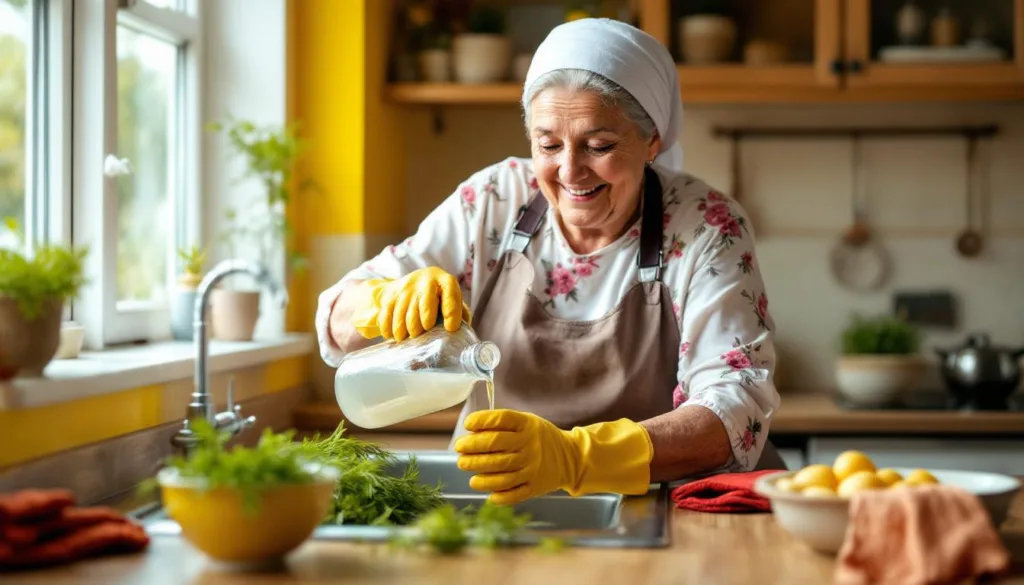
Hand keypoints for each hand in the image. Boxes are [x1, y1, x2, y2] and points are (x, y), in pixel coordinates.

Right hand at [348, 267, 470, 340]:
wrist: (412, 282)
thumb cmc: (439, 297)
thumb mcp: (452, 300)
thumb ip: (460, 315)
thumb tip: (463, 337)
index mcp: (445, 281)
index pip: (450, 294)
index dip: (451, 312)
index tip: (450, 328)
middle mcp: (425, 281)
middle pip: (424, 307)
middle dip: (424, 325)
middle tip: (423, 333)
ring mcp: (406, 287)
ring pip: (404, 315)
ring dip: (405, 332)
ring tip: (408, 338)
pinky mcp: (390, 295)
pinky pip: (387, 316)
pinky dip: (389, 330)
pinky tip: (394, 336)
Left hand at [453, 410, 653, 505]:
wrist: (570, 457)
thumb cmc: (538, 438)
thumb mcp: (526, 422)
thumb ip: (501, 425)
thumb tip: (470, 430)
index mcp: (527, 425)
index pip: (501, 419)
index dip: (481, 420)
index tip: (467, 425)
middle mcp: (530, 445)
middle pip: (496, 446)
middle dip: (473, 450)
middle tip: (460, 453)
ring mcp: (534, 467)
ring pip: (502, 473)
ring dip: (481, 476)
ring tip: (471, 476)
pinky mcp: (536, 486)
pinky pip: (515, 493)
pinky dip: (500, 496)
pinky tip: (489, 495)